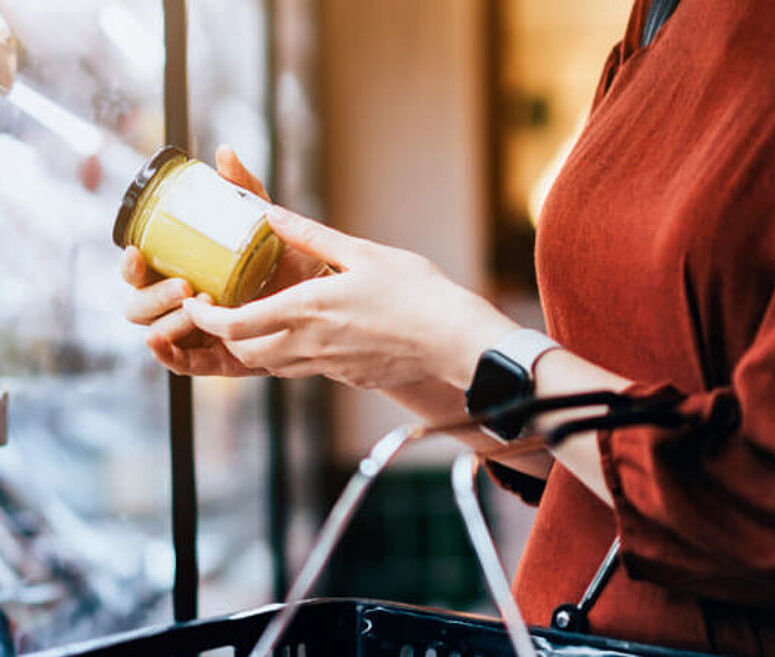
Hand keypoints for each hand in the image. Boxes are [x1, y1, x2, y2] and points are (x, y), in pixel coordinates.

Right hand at [122, 146, 322, 375]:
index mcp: (184, 272)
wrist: (330, 298)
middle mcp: (184, 304)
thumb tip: (225, 154)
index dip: (131, 264)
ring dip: (169, 320)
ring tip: (199, 305)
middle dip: (152, 295)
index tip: (136, 250)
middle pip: (139, 305)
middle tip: (185, 285)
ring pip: (159, 332)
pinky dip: (168, 356)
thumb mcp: (267, 226)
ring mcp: (199, 333)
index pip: (142, 271)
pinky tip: (162, 342)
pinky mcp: (220, 359)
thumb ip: (245, 192)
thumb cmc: (291, 261)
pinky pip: (185, 364)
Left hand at [183, 208, 519, 389]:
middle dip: (227, 336)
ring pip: (275, 366)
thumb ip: (312, 236)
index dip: (204, 318)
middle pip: (246, 353)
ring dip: (259, 348)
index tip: (196, 303)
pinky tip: (316, 334)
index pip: (233, 326)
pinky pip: (310, 370)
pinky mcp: (350, 377)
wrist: (454, 339)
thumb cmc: (416, 292)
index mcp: (306, 310)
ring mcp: (330, 366)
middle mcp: (310, 344)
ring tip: (265, 322)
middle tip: (225, 313)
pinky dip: (297, 355)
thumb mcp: (362, 253)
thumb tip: (272, 213)